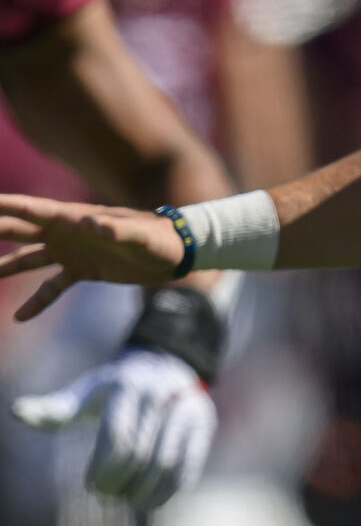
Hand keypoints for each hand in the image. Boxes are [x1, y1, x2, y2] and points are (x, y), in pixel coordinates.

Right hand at [0, 197, 183, 319]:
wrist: (177, 253)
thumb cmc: (160, 238)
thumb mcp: (140, 234)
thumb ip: (116, 229)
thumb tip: (90, 224)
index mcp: (73, 218)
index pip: (28, 211)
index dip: (3, 206)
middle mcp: (66, 233)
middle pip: (18, 232)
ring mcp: (72, 252)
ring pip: (27, 260)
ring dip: (4, 267)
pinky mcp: (83, 271)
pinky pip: (52, 287)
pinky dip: (36, 302)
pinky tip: (18, 318)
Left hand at [12, 348, 216, 509]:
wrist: (166, 368)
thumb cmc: (115, 390)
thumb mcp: (86, 394)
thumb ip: (55, 409)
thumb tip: (16, 412)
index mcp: (127, 386)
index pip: (118, 438)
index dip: (104, 469)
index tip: (92, 486)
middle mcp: (161, 395)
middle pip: (141, 454)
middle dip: (121, 482)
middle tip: (106, 497)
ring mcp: (187, 410)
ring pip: (166, 465)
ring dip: (143, 492)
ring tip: (126, 501)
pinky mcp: (203, 427)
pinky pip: (187, 468)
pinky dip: (167, 492)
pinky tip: (148, 501)